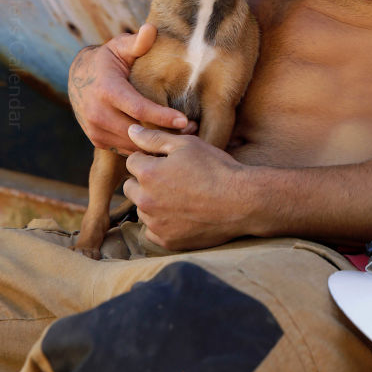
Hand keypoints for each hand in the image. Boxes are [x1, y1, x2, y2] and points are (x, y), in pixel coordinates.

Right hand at [68, 24, 195, 154]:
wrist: (78, 78)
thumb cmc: (107, 60)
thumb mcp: (120, 47)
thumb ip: (137, 42)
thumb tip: (150, 29)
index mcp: (107, 90)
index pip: (138, 108)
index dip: (162, 116)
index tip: (184, 120)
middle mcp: (98, 113)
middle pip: (138, 130)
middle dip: (166, 133)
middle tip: (194, 130)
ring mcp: (96, 129)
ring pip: (132, 144)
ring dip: (157, 142)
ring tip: (184, 136)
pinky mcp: (97, 140)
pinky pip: (125, 149)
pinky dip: (143, 147)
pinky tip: (163, 141)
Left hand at [124, 126, 248, 249]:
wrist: (241, 202)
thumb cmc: (216, 168)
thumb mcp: (188, 145)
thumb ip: (155, 138)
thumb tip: (131, 130)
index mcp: (149, 174)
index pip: (132, 161)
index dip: (149, 157)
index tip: (166, 161)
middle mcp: (146, 201)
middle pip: (130, 187)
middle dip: (145, 181)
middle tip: (171, 178)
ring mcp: (156, 224)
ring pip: (141, 209)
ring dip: (152, 202)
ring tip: (180, 196)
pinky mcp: (167, 241)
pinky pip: (152, 230)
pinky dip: (162, 223)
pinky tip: (181, 214)